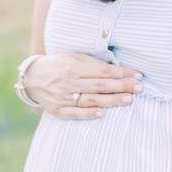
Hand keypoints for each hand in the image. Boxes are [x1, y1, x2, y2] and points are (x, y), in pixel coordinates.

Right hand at [22, 52, 142, 119]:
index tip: (137, 75)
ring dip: (112, 101)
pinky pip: (76, 113)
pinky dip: (89, 114)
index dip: (121, 73)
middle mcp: (69, 83)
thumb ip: (91, 62)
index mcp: (73, 68)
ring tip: (129, 100)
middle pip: (101, 86)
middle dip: (122, 86)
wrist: (32, 79)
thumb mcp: (72, 57)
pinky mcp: (59, 110)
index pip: (103, 71)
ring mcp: (63, 98)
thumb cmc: (57, 65)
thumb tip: (112, 67)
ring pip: (92, 100)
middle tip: (140, 87)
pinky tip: (102, 114)